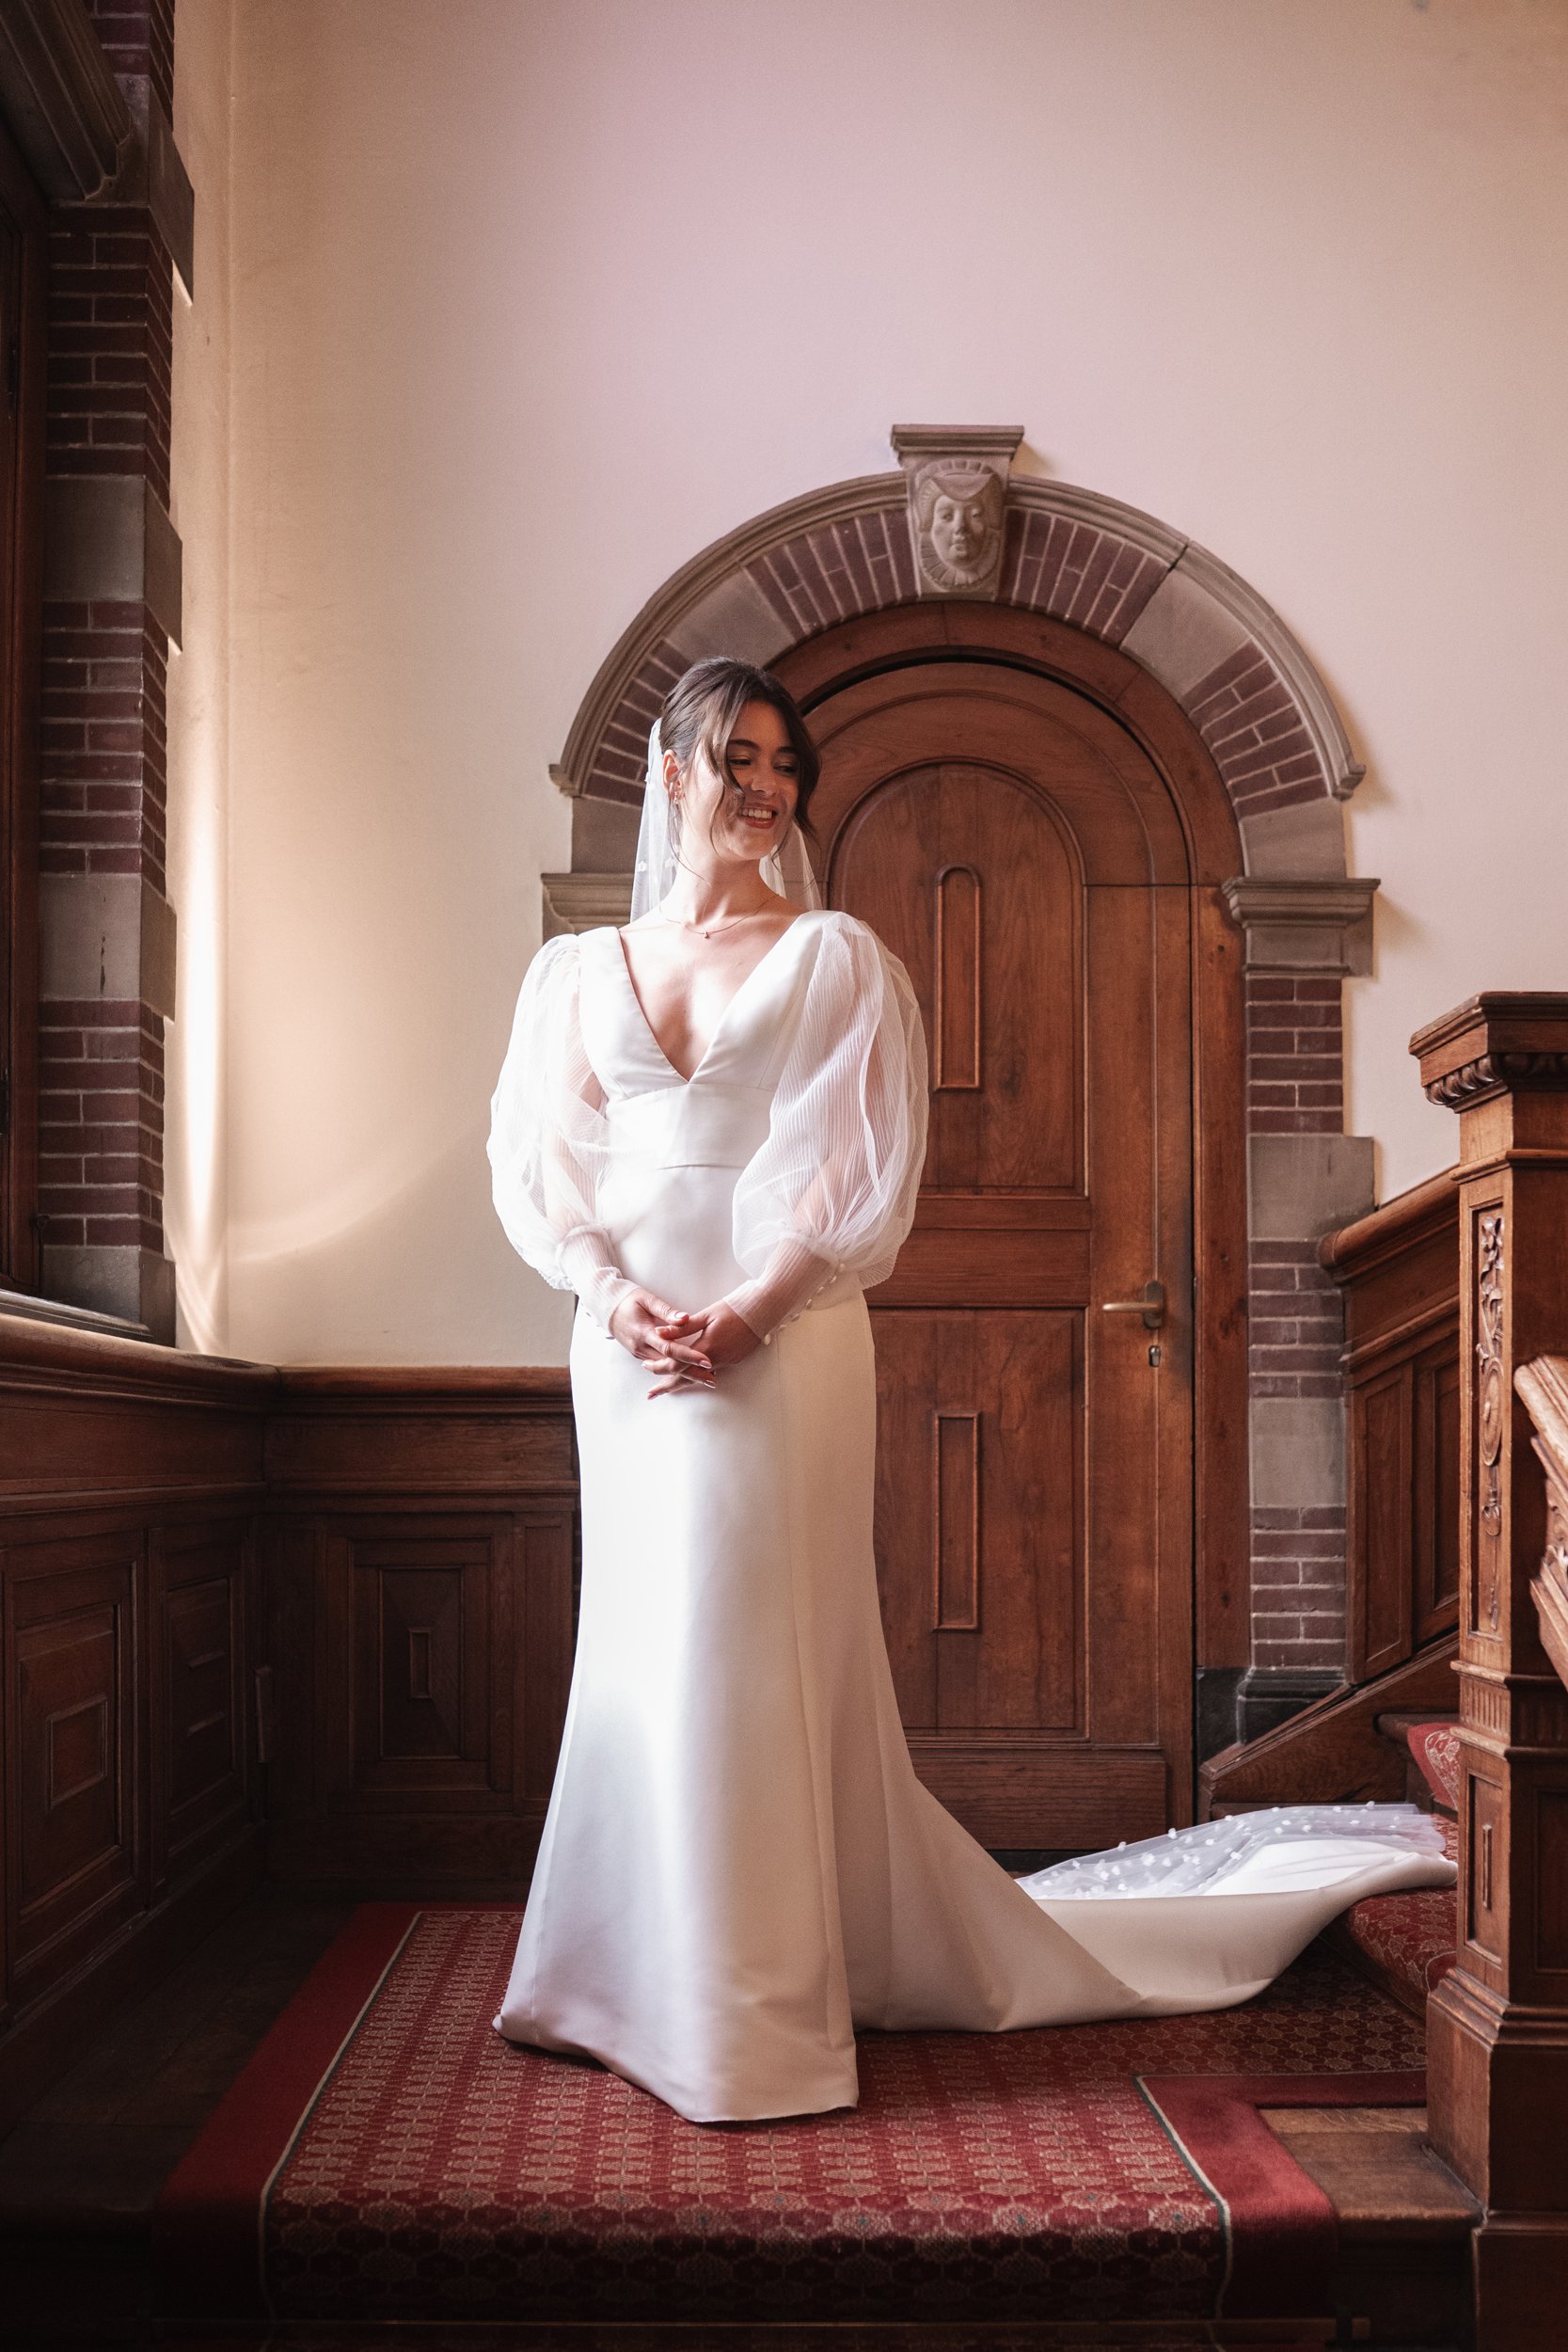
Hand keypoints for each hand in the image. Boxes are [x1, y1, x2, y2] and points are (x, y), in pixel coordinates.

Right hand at [608, 1289, 714, 1390]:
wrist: (606, 1306)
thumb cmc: (628, 1299)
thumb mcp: (646, 1299)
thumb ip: (666, 1311)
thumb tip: (684, 1318)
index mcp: (644, 1333)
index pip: (670, 1349)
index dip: (690, 1356)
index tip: (707, 1360)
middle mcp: (641, 1348)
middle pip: (670, 1365)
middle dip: (692, 1373)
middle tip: (713, 1378)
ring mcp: (639, 1353)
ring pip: (665, 1369)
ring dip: (685, 1374)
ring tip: (707, 1377)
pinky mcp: (639, 1354)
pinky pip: (659, 1366)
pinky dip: (675, 1371)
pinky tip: (689, 1373)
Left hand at [642, 1299, 760, 1397]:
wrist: (762, 1311)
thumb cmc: (734, 1308)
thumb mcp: (706, 1315)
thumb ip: (681, 1328)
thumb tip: (660, 1333)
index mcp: (706, 1347)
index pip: (678, 1364)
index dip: (660, 1367)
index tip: (647, 1368)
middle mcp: (716, 1359)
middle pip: (686, 1378)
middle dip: (667, 1386)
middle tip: (651, 1393)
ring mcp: (726, 1361)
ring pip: (699, 1377)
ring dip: (682, 1381)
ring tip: (667, 1386)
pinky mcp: (734, 1360)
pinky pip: (711, 1372)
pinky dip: (698, 1375)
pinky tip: (690, 1375)